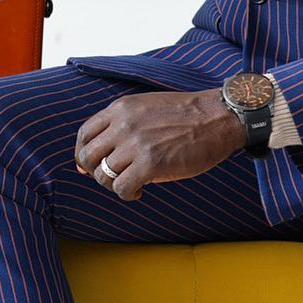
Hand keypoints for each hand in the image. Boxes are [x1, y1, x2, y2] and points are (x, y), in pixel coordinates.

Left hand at [74, 89, 247, 200]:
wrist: (218, 117)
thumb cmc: (186, 116)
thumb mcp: (146, 108)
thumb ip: (121, 125)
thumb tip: (95, 157)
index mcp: (121, 109)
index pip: (85, 134)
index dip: (84, 154)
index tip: (92, 166)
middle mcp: (123, 124)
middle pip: (88, 156)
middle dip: (96, 172)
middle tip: (114, 178)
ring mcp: (135, 144)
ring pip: (103, 175)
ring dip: (113, 185)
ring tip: (131, 185)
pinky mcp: (150, 164)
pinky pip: (121, 188)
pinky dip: (127, 195)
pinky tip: (140, 192)